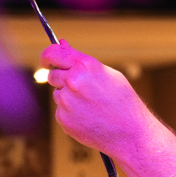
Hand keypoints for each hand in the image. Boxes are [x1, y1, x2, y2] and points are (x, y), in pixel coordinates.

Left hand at [41, 41, 150, 157]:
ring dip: (69, 99)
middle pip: (52, 75)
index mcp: (84, 65)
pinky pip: (61, 112)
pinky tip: (89, 119)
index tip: (46, 61)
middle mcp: (72, 81)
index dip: (47, 56)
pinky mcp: (63, 119)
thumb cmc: (122, 101)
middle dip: (62, 80)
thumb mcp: (108, 75)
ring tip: (92, 108)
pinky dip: (71, 115)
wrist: (129, 133)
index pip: (53, 53)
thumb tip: (62, 44)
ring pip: (58, 95)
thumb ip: (82, 61)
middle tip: (80, 90)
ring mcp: (66, 101)